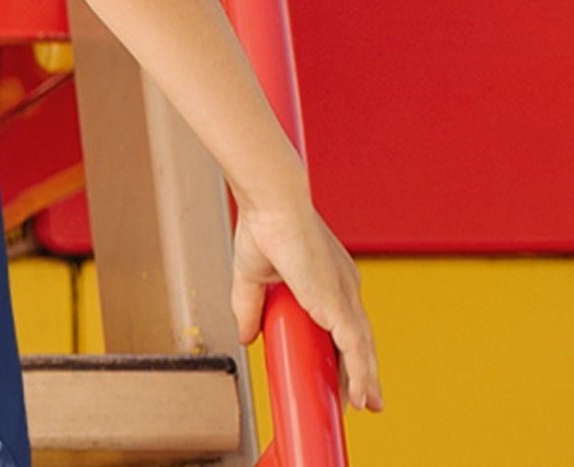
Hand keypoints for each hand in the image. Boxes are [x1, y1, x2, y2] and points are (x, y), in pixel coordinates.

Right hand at [232, 202, 382, 411]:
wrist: (273, 207)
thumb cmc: (263, 227)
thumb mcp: (252, 277)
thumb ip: (250, 308)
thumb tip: (245, 337)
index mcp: (329, 279)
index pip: (342, 322)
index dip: (344, 348)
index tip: (341, 370)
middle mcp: (345, 289)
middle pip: (359, 339)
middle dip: (362, 371)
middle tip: (364, 399)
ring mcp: (345, 299)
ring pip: (362, 349)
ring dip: (365, 380)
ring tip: (366, 405)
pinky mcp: (339, 307)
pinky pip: (356, 351)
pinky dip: (359, 376)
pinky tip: (360, 397)